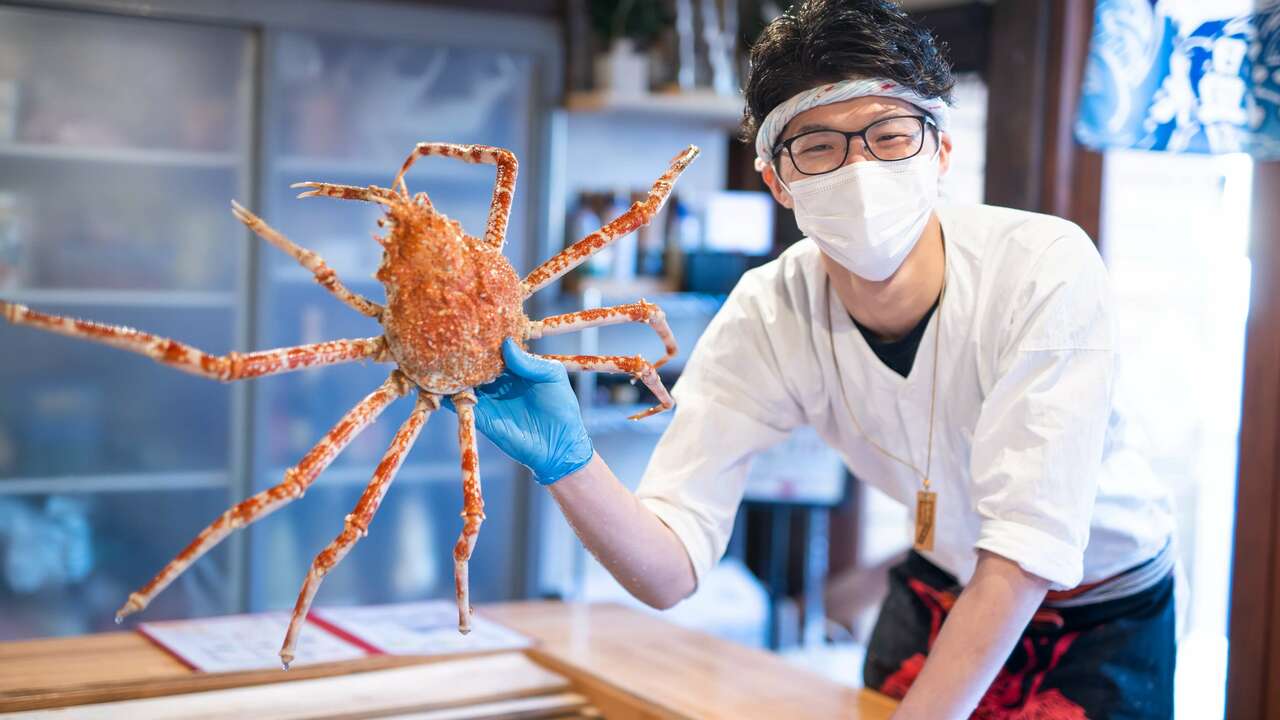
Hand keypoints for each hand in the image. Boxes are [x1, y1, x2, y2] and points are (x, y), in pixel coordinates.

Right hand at [448, 338, 592, 484]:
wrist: (558, 446)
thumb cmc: (562, 408)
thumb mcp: (553, 377)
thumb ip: (531, 362)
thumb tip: (506, 344)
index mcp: (516, 367)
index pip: (496, 347)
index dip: (487, 337)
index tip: (477, 324)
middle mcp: (498, 380)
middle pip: (476, 361)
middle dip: (467, 350)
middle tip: (455, 335)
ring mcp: (487, 397)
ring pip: (464, 378)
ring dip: (455, 369)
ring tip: (445, 354)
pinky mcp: (479, 415)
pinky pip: (459, 401)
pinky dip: (450, 392)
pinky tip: (445, 382)